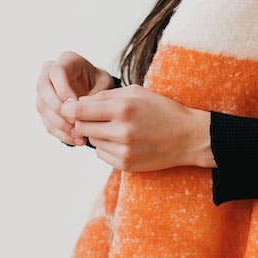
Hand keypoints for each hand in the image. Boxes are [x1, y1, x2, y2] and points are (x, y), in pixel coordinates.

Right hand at [36, 52, 114, 145]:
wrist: (98, 91)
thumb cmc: (103, 84)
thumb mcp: (106, 83)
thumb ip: (96, 92)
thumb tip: (83, 107)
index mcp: (66, 61)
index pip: (56, 72)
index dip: (63, 89)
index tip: (76, 105)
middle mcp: (49, 73)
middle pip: (43, 89)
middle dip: (58, 108)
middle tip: (75, 123)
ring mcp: (44, 91)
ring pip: (42, 107)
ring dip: (59, 124)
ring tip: (78, 135)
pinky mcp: (45, 109)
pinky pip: (46, 122)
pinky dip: (60, 134)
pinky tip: (76, 140)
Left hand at [60, 85, 214, 171]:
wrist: (188, 137)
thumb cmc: (162, 110)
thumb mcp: (136, 92)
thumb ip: (105, 96)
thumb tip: (77, 103)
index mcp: (123, 108)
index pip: (80, 110)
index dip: (69, 108)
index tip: (68, 108)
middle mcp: (122, 131)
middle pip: (81, 127)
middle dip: (84, 121)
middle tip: (96, 117)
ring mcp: (124, 151)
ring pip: (92, 141)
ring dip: (97, 134)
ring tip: (117, 129)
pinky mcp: (126, 165)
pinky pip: (102, 155)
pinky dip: (107, 147)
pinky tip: (123, 141)